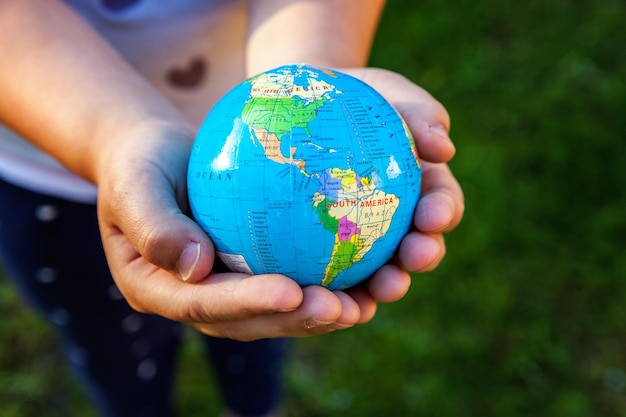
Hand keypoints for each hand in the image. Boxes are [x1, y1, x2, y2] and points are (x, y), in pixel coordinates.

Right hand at [96, 121, 363, 340]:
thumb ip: (154, 223)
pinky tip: (362, 278)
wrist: (154, 158)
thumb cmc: (139, 162)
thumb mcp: (135, 181)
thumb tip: (193, 268)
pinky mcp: (246, 274)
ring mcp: (221, 290)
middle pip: (246, 322)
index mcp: (155, 288)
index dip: (248, 304)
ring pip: (272, 314)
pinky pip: (287, 284)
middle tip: (343, 309)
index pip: (203, 304)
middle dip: (295, 320)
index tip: (292, 292)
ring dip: (318, 315)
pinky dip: (323, 286)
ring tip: (362, 306)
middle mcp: (191, 299)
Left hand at [339, 68, 463, 315]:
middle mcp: (400, 218)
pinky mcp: (331, 248)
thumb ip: (421, 114)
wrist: (309, 107)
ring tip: (378, 289)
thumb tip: (445, 147)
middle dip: (423, 255)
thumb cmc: (357, 97)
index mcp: (422, 185)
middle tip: (414, 258)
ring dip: (385, 282)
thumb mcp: (391, 93)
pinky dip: (336, 284)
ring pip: (381, 268)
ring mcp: (367, 237)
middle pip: (418, 244)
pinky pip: (334, 269)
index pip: (441, 202)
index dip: (443, 212)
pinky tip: (323, 289)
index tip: (434, 216)